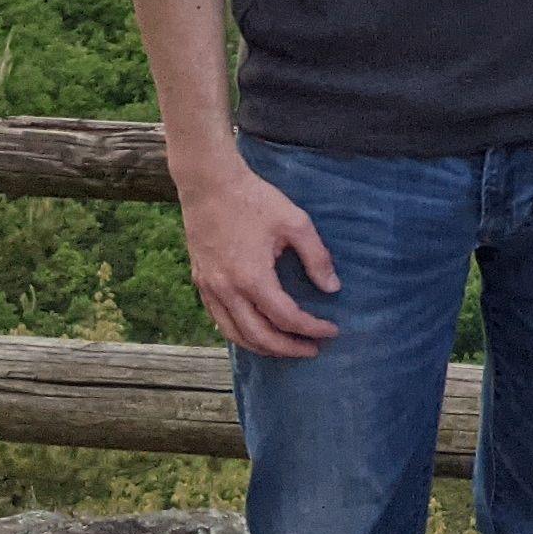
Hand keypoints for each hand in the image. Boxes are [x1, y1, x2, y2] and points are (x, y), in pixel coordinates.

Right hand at [177, 159, 340, 356]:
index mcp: (252, 277)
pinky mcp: (200, 281)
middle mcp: (227, 290)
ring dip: (263, 347)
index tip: (331, 331)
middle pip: (259, 336)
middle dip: (288, 348)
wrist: (208, 184)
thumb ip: (317, 257)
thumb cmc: (254, 199)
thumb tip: (332, 287)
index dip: (311, 328)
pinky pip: (219, 320)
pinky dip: (239, 334)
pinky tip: (255, 333)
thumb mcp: (295, 223)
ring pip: (235, 334)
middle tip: (312, 349)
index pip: (286, 317)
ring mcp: (209, 288)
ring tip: (286, 348)